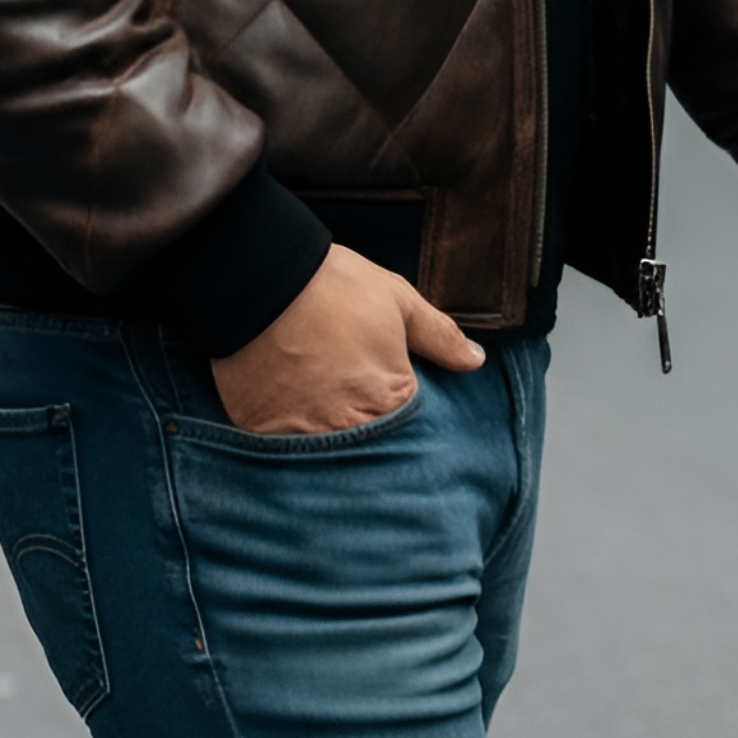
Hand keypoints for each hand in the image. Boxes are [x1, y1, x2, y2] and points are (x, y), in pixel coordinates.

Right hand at [211, 243, 485, 434]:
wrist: (261, 276)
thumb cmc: (333, 286)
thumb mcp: (398, 300)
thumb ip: (440, 335)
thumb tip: (475, 360)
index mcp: (390, 400)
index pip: (411, 435)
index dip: (406, 423)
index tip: (395, 410)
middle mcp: (349, 429)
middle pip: (370, 455)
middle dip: (369, 440)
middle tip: (355, 412)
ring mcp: (302, 437)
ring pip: (326, 461)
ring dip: (330, 446)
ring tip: (322, 418)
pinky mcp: (262, 433)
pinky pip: (282, 453)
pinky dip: (288, 442)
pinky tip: (290, 417)